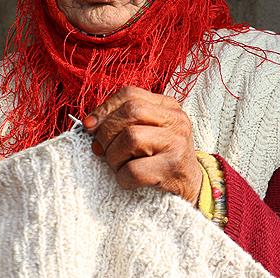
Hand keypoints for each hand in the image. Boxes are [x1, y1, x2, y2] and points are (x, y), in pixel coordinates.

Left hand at [83, 86, 202, 204]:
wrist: (189, 185)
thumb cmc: (160, 156)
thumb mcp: (148, 130)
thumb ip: (122, 122)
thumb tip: (90, 126)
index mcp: (168, 106)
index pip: (129, 94)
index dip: (104, 109)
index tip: (89, 125)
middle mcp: (175, 120)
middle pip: (129, 112)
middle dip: (106, 133)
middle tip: (102, 149)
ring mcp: (176, 143)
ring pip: (130, 138)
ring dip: (113, 156)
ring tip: (118, 165)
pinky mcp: (172, 168)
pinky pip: (134, 170)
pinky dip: (122, 177)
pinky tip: (128, 179)